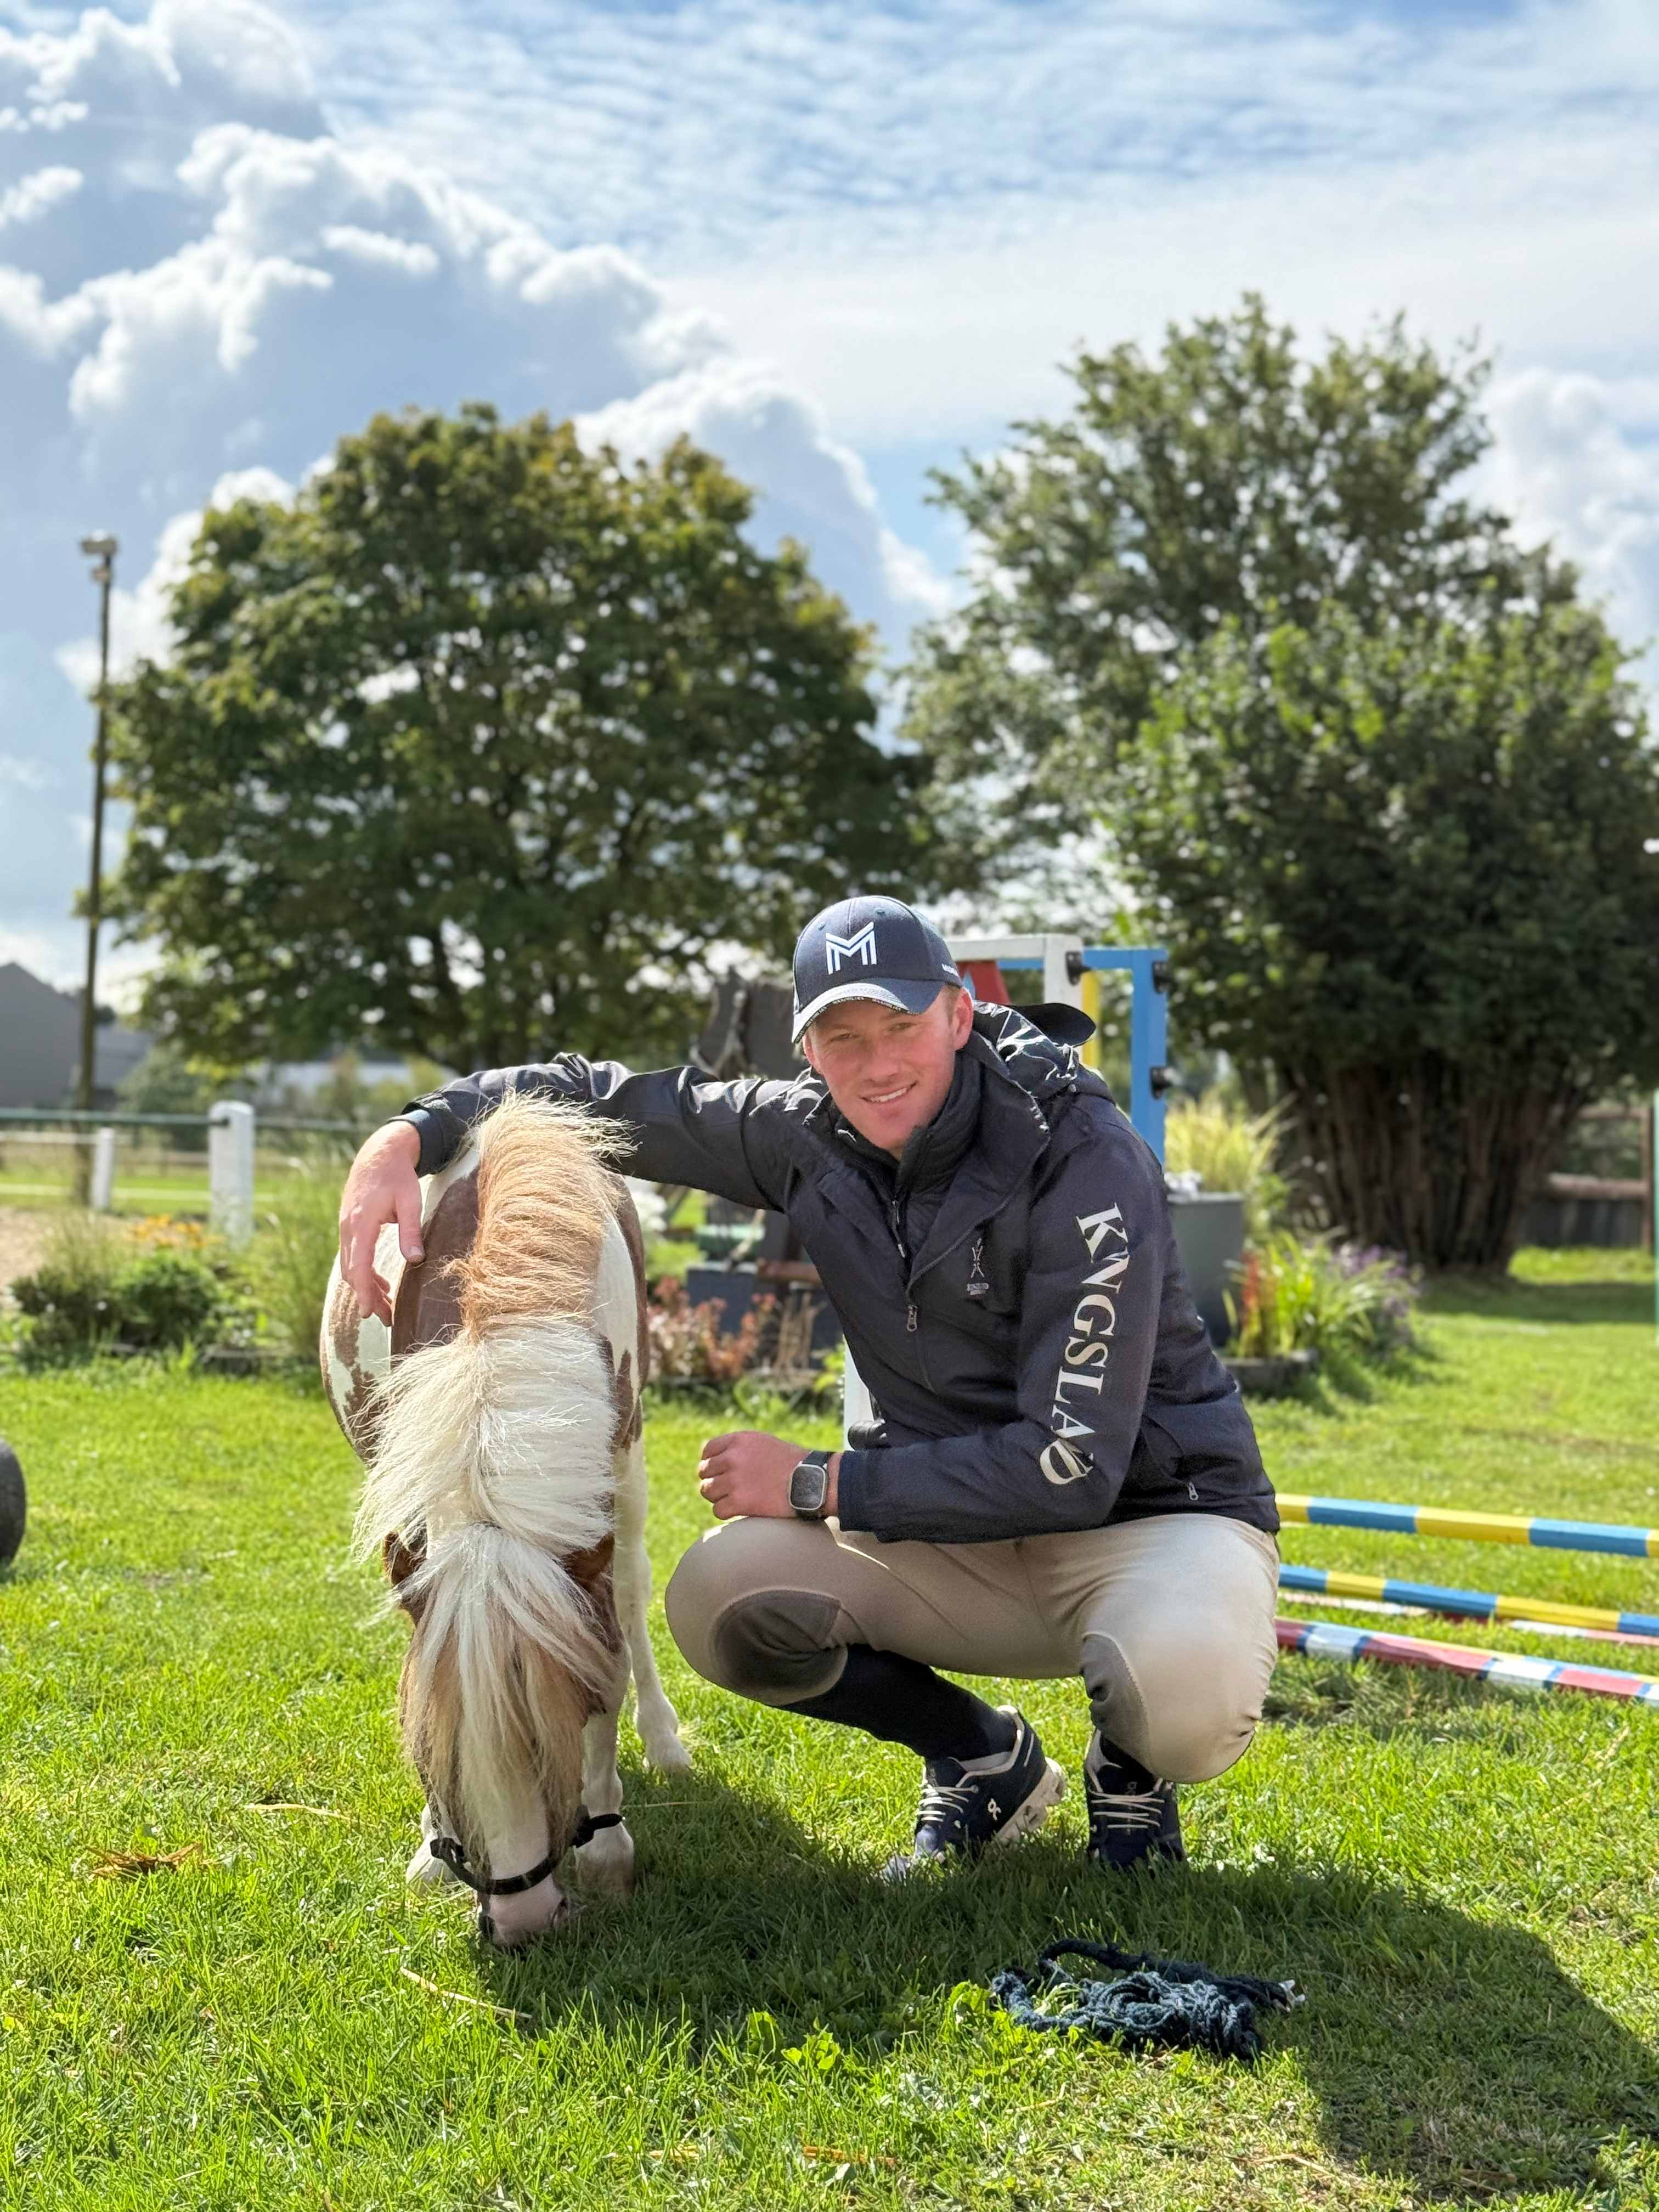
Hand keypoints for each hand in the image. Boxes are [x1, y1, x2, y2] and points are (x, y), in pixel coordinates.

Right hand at [338, 1120, 424, 1323]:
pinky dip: (365, 1273)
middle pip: (353, 1272)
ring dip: (366, 1288)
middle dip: (367, 1297)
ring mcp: (347, 1228)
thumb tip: (415, 1259)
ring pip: (351, 1266)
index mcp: (361, 1222)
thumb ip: (410, 1230)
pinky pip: (354, 1256)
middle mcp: (349, 1228)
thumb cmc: (398, 1176)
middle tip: (387, 1319)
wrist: (379, 1153)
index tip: (370, 1313)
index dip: (363, 1291)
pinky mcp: (351, 1227)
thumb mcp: (410, 1200)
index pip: (358, 1265)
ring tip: (386, 1308)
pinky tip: (381, 1285)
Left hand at [697, 1430, 839, 1521]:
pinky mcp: (739, 1502)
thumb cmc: (792, 1463)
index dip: (712, 1463)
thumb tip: (718, 1459)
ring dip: (718, 1497)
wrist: (813, 1480)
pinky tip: (740, 1510)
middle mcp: (733, 1458)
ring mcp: (734, 1480)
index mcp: (739, 1440)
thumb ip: (740, 1448)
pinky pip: (717, 1510)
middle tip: (729, 1489)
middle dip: (715, 1481)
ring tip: (735, 1499)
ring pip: (707, 1491)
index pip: (708, 1451)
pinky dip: (726, 1512)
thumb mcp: (764, 1443)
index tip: (720, 1472)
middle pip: (704, 1472)